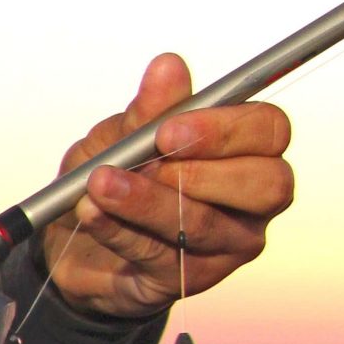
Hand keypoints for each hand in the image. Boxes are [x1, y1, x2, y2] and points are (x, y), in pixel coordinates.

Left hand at [42, 52, 294, 318]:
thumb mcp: (123, 134)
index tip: (170, 129)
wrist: (75, 236)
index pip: (269, 131)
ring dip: (147, 201)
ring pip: (207, 225)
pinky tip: (90, 212)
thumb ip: (150, 109)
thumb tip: (167, 66)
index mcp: (246, 149)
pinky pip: (163, 255)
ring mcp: (229, 244)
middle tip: (152, 159)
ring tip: (100, 184)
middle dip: (204, 170)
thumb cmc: (115, 172)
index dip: (226, 130)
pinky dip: (120, 230)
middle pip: (268, 185)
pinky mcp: (192, 278)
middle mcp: (251, 199)